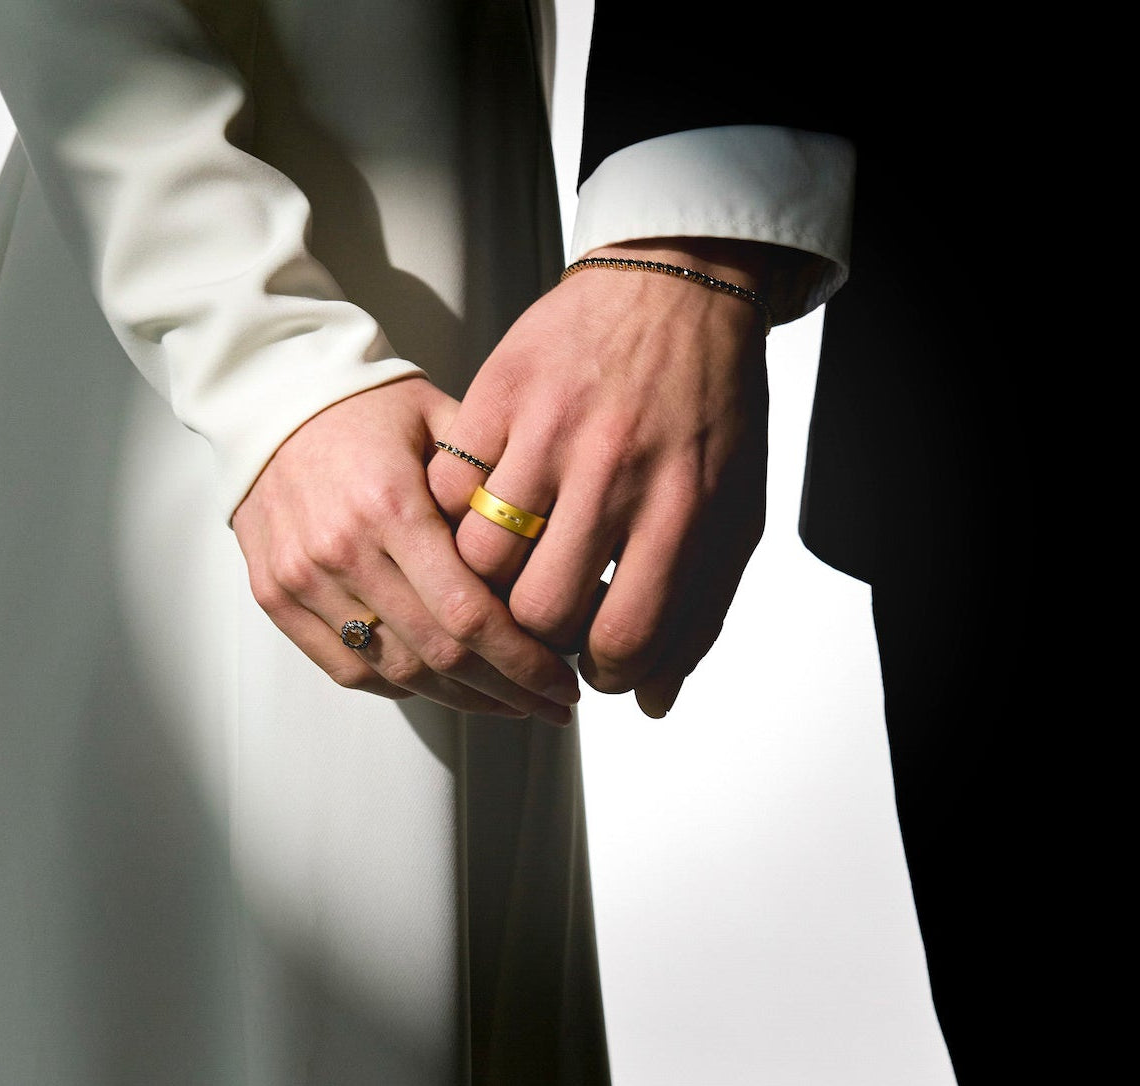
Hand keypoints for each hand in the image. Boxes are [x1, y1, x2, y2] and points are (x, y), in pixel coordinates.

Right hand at [231, 377, 578, 721]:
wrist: (272, 395)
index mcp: (390, 506)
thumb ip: (492, 487)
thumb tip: (556, 558)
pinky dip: (402, 686)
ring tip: (508, 702)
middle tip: (551, 704)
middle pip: (438, 655)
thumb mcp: (443, 421)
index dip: (524, 661)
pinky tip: (445, 686)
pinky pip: (347, 669)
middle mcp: (342, 551)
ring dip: (461, 698)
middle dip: (507, 691)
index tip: (564, 683)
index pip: (469, 614)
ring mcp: (302, 580)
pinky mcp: (275, 597)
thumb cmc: (368, 406)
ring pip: (396, 672)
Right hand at [426, 239, 770, 716]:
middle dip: (539, 642)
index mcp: (685, 504)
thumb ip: (700, 612)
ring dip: (491, 586)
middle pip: (542, 610)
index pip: (627, 637)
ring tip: (511, 578)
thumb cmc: (711, 406)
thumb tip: (654, 702)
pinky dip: (456, 517)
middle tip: (547, 629)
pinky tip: (484, 514)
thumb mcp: (733, 510)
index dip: (605, 676)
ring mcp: (549, 429)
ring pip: (481, 560)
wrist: (678, 286)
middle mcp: (614, 468)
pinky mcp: (499, 396)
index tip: (596, 671)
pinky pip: (450, 491)